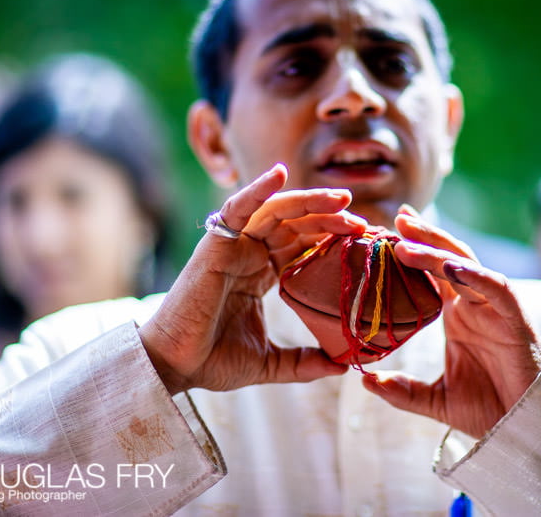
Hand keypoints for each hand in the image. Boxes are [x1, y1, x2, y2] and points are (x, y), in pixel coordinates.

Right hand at [139, 164, 366, 393]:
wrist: (174, 367)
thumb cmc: (213, 361)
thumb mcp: (270, 362)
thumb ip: (304, 362)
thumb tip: (343, 366)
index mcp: (262, 275)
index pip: (303, 246)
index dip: (332, 238)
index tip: (365, 241)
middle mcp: (249, 255)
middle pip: (296, 224)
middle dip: (329, 218)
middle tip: (362, 221)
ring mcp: (233, 247)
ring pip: (276, 211)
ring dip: (308, 200)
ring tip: (341, 199)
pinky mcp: (215, 244)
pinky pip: (238, 208)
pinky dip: (258, 188)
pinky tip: (280, 173)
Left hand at [362, 206, 540, 437]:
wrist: (524, 430)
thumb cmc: (487, 408)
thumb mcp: (435, 400)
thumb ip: (402, 390)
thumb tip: (365, 381)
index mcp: (456, 314)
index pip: (431, 272)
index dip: (411, 249)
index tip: (383, 231)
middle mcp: (474, 305)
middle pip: (447, 257)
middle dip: (425, 234)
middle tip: (398, 216)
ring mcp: (495, 309)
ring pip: (467, 266)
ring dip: (439, 250)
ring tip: (408, 238)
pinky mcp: (516, 320)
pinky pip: (496, 290)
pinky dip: (475, 275)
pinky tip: (450, 267)